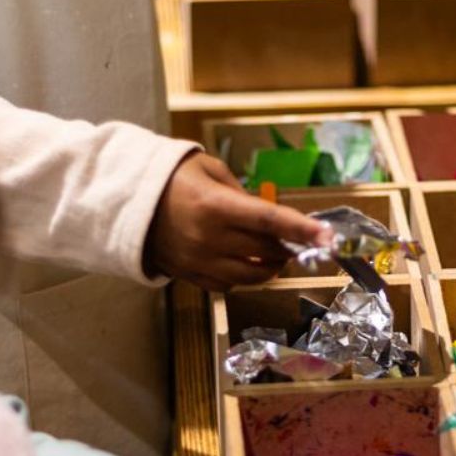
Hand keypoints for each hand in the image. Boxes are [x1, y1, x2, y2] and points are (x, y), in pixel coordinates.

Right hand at [145, 153, 330, 290]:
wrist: (127, 202)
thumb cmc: (173, 178)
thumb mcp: (209, 170)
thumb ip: (243, 193)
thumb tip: (270, 218)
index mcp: (216, 206)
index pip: (271, 220)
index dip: (303, 229)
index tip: (329, 237)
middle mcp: (210, 237)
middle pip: (266, 250)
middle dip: (287, 245)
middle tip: (292, 237)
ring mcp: (199, 261)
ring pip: (252, 275)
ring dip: (270, 266)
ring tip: (272, 252)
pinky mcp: (190, 275)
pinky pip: (229, 285)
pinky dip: (244, 277)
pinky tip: (243, 261)